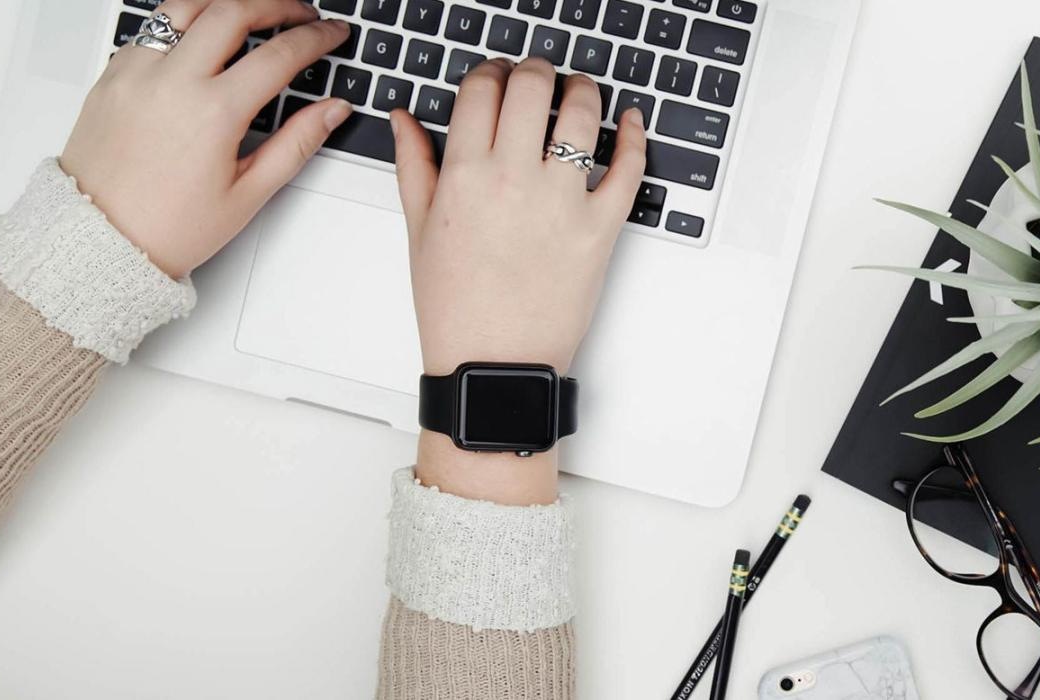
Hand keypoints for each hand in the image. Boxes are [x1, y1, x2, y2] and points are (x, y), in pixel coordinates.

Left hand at [60, 0, 353, 277]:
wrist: (98, 241)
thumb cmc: (167, 227)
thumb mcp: (248, 193)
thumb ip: (296, 143)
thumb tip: (332, 111)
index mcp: (212, 113)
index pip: (279, 55)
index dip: (315, 37)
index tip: (331, 34)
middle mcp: (171, 82)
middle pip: (233, 11)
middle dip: (277, 4)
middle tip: (301, 12)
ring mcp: (136, 73)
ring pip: (186, 5)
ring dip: (226, 1)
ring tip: (251, 10)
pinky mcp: (112, 75)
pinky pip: (152, 29)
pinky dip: (184, 21)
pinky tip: (202, 35)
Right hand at [393, 58, 647, 505]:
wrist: (494, 364)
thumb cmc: (455, 307)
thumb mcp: (419, 231)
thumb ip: (413, 164)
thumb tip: (405, 118)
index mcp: (464, 176)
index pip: (481, 90)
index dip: (490, 72)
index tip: (496, 78)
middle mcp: (514, 180)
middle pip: (531, 88)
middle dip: (534, 70)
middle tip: (537, 76)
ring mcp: (562, 203)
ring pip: (582, 115)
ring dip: (582, 90)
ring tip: (578, 92)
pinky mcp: (602, 228)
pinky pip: (629, 168)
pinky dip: (634, 136)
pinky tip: (630, 121)